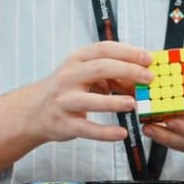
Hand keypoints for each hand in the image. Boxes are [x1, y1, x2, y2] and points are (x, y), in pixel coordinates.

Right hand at [25, 41, 152, 144]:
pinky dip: (105, 132)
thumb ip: (111, 74)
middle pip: (100, 69)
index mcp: (76, 60)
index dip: (128, 52)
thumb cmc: (67, 89)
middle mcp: (68, 77)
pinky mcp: (64, 124)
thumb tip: (142, 80)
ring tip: (133, 103)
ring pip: (90, 100)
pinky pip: (87, 129)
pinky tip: (121, 133)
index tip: (148, 58)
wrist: (34, 111)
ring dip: (114, 102)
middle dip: (127, 71)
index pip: (103, 49)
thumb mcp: (84, 74)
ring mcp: (64, 101)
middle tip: (148, 78)